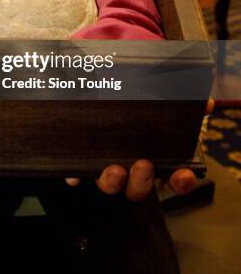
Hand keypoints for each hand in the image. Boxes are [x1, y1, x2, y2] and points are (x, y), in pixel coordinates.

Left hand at [66, 97, 214, 200]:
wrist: (96, 91)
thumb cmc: (132, 102)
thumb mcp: (156, 99)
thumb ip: (180, 102)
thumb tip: (204, 102)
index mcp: (153, 157)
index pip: (173, 178)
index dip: (180, 181)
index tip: (184, 175)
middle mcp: (130, 168)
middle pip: (138, 188)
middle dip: (142, 181)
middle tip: (143, 165)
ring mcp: (106, 168)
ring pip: (109, 185)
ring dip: (112, 181)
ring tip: (114, 169)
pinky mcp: (80, 163)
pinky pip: (76, 176)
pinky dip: (76, 177)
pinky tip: (76, 174)